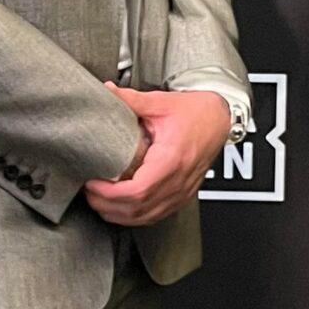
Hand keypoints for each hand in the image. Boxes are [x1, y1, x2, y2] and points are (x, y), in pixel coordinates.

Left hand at [84, 86, 231, 227]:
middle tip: (88, 192)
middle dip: (107, 205)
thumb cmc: (196, 112)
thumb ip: (131, 99)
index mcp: (171, 160)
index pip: (137, 191)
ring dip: (119, 214)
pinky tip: (119, 207)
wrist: (220, 119)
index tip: (92, 183)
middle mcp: (178, 181)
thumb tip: (106, 91)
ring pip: (145, 217)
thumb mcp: (160, 102)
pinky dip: (134, 215)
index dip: (110, 193)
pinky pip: (155, 215)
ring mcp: (182, 192)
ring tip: (98, 200)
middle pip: (137, 209)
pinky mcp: (182, 196)